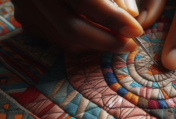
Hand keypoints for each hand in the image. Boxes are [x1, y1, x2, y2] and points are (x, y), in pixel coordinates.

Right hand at [11, 0, 142, 52]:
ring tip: (116, 37)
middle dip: (106, 41)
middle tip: (129, 44)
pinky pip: (59, 38)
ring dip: (96, 43)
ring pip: (65, 39)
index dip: (113, 19)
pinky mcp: (26, 18)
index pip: (85, 1)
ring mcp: (25, 7)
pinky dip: (82, 39)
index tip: (136, 30)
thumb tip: (131, 15)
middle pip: (72, 28)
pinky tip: (96, 31)